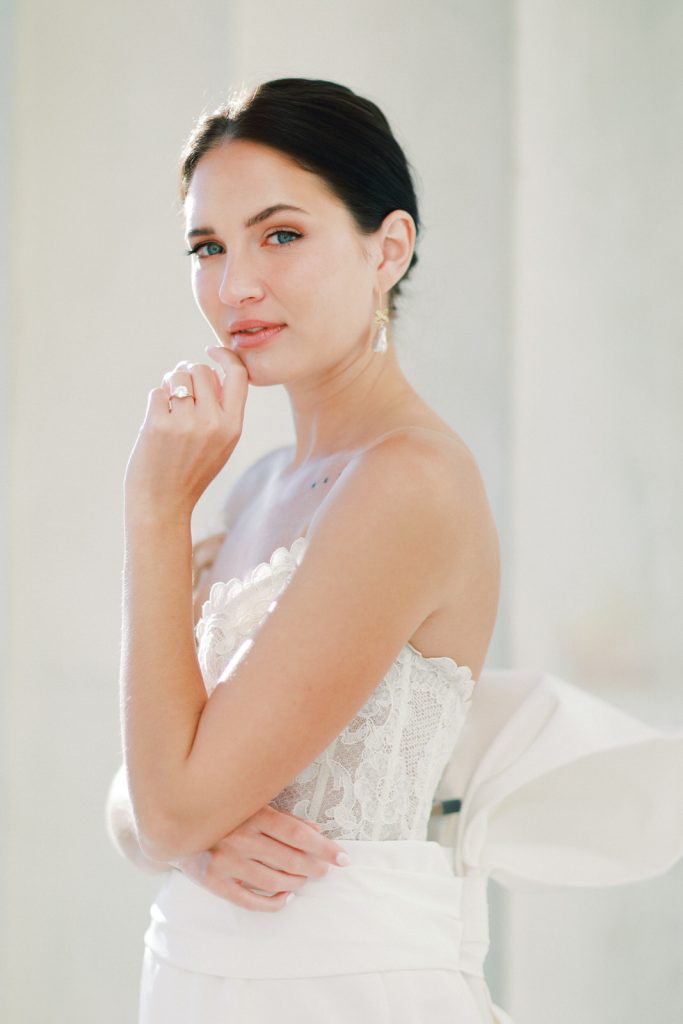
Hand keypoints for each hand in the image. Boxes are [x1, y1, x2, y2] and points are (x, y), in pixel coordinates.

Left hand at [124, 346, 247, 521]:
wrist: (163, 503)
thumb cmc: (190, 472)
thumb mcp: (220, 444)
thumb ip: (220, 410)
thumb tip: (206, 368)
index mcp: (233, 427)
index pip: (238, 375)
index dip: (225, 356)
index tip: (212, 350)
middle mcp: (212, 422)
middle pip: (201, 369)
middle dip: (187, 373)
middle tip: (179, 389)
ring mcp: (185, 423)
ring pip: (176, 376)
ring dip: (168, 384)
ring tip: (167, 405)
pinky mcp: (158, 424)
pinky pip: (156, 392)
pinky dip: (154, 402)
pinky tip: (156, 422)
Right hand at [172, 804, 348, 912]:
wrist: (173, 824)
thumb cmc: (222, 811)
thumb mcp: (251, 805)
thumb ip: (283, 818)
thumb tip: (316, 832)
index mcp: (250, 814)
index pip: (297, 833)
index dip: (323, 847)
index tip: (343, 857)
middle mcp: (239, 839)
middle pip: (290, 859)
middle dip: (315, 866)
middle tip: (327, 869)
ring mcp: (226, 863)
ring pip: (274, 881)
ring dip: (298, 882)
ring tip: (307, 879)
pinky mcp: (215, 882)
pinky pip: (250, 901)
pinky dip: (273, 903)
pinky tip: (287, 897)